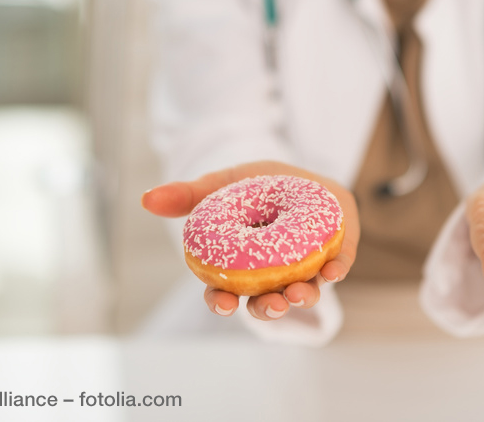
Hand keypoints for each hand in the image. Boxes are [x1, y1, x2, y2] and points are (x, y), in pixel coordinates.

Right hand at [141, 161, 359, 321]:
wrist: (304, 174)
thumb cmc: (260, 186)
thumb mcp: (223, 185)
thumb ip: (189, 195)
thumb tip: (146, 199)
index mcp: (244, 266)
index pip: (227, 292)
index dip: (222, 302)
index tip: (222, 303)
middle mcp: (274, 275)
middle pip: (266, 301)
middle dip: (268, 309)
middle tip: (271, 305)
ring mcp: (306, 267)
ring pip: (302, 291)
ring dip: (302, 297)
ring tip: (300, 294)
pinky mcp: (336, 252)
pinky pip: (337, 265)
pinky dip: (336, 270)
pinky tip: (333, 271)